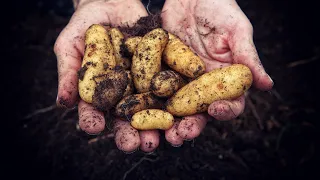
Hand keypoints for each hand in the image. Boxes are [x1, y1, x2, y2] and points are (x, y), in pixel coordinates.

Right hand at [54, 0, 160, 152]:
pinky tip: (179, 115)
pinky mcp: (161, 71)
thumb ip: (68, 72)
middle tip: (133, 145)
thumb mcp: (71, 44)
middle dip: (128, 133)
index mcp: (99, 91)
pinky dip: (174, 102)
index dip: (93, 120)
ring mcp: (143, 84)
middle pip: (125, 118)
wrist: (112, 3)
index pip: (94, 111)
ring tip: (159, 138)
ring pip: (150, 109)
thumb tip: (62, 103)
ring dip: (155, 126)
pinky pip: (169, 87)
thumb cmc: (86, 25)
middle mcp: (122, 92)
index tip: (94, 127)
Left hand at [162, 0, 272, 144]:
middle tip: (180, 136)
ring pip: (176, 108)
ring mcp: (181, 81)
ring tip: (161, 135)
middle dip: (191, 125)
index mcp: (226, 78)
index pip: (230, 101)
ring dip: (168, 123)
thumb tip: (267, 85)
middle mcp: (203, 85)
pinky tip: (140, 113)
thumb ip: (248, 56)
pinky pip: (155, 91)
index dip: (225, 110)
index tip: (216, 110)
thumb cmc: (219, 8)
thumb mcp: (236, 30)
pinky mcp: (162, 73)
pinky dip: (149, 104)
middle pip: (199, 112)